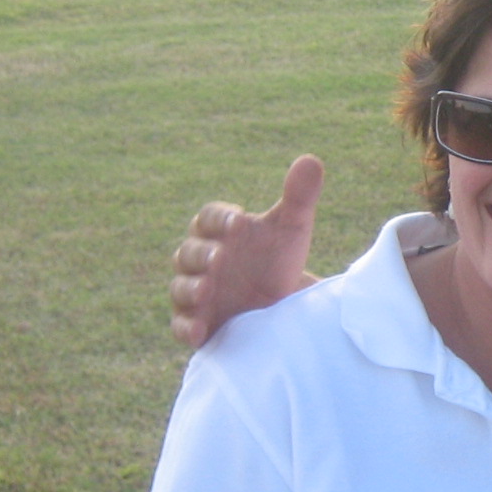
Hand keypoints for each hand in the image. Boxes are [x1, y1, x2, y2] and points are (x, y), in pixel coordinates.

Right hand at [168, 155, 322, 347]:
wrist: (284, 306)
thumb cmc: (278, 260)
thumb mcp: (292, 229)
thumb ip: (299, 197)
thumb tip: (311, 160)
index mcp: (217, 232)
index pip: (208, 218)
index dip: (219, 219)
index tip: (239, 222)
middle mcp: (199, 261)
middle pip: (188, 253)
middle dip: (201, 255)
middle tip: (219, 258)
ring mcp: (194, 293)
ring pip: (180, 288)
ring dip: (189, 288)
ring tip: (206, 290)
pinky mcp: (197, 325)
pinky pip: (180, 326)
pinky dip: (185, 327)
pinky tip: (198, 330)